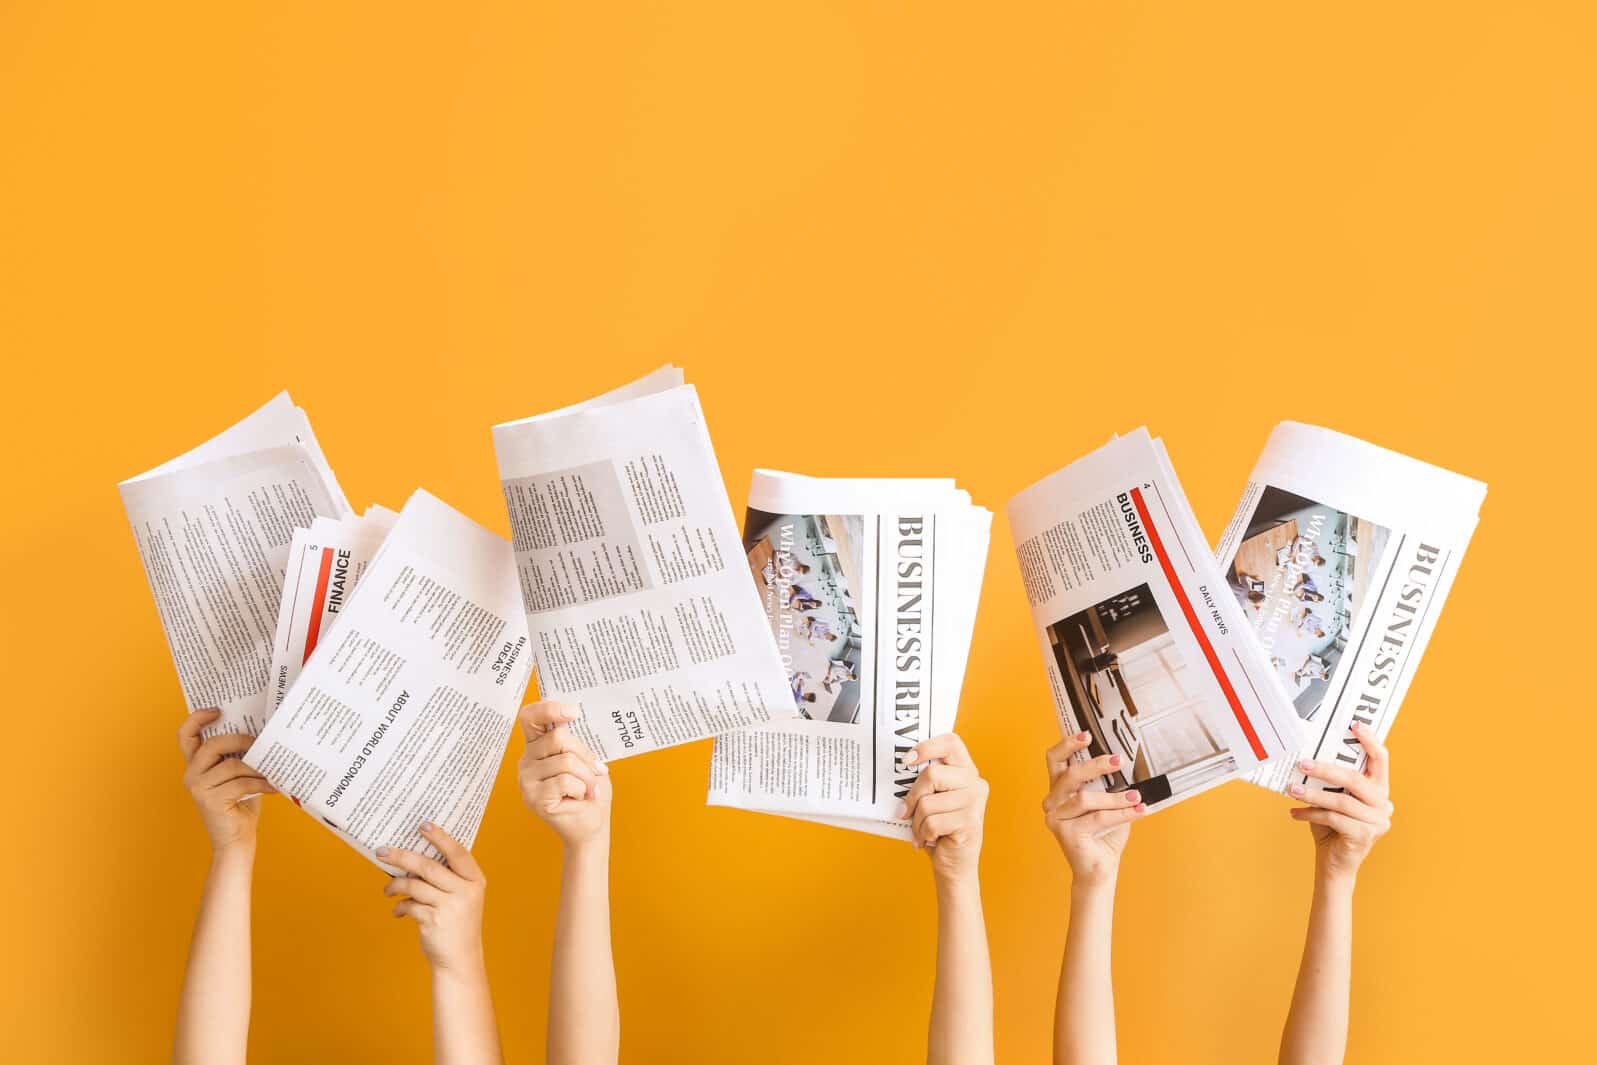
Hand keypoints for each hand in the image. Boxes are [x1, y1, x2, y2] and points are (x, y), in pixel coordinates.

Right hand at [178, 708, 274, 853]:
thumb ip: (239, 754)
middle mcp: (191, 774)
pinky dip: (261, 783)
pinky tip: (275, 786)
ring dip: (257, 767)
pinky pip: (241, 783)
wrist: (237, 840)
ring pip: (232, 765)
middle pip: (213, 744)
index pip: (186, 736)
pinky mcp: (210, 801)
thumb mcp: (239, 773)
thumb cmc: (241, 803)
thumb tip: (262, 729)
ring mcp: (198, 788)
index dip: (197, 719)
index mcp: (196, 764)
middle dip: (240, 740)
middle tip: (261, 742)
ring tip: (274, 769)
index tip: (217, 709)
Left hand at [379, 823, 487, 973]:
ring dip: (395, 885)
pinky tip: (397, 910)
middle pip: (429, 866)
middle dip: (402, 857)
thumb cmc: (458, 924)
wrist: (460, 959)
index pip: (457, 853)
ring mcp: (450, 907)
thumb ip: (448, 879)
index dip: (440, 837)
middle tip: (382, 851)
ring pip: (414, 885)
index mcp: (475, 881)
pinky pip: (409, 905)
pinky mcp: (433, 921)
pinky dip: (400, 906)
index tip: (423, 825)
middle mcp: (465, 891)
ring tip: (387, 889)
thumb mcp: (463, 897)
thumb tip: (413, 858)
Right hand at [517, 700, 610, 848]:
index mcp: (538, 746)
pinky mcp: (533, 798)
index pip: (530, 717)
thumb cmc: (590, 790)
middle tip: (595, 772)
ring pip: (565, 761)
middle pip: (558, 738)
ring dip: (587, 776)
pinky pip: (565, 781)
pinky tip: (578, 798)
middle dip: (584, 755)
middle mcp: (527, 761)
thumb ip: (576, 743)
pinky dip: (581, 789)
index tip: (573, 711)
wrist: (592, 825)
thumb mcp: (587, 759)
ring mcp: (527, 780)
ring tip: (588, 789)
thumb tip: (574, 720)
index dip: (548, 709)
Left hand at [900, 733, 988, 884]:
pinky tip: (929, 840)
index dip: (927, 747)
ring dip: (917, 822)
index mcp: (966, 771)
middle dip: (913, 796)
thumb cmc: (938, 829)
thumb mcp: (932, 800)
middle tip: (905, 812)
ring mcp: (975, 803)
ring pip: (928, 803)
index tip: (906, 761)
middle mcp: (975, 783)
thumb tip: (897, 773)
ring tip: (922, 831)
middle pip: (932, 774)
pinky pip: (932, 822)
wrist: (954, 866)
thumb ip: (925, 783)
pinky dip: (923, 834)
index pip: (951, 743)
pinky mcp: (970, 823)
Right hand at [1042, 732, 1145, 886]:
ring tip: (1136, 796)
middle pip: (1070, 775)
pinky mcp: (1065, 834)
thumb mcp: (1107, 802)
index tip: (1088, 734)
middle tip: (1119, 760)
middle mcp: (1052, 802)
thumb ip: (1108, 784)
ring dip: (1114, 797)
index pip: (1054, 760)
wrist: (1099, 869)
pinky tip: (1138, 810)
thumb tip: (1126, 762)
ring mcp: (1055, 818)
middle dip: (1096, 765)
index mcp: (1058, 789)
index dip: (1067, 744)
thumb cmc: (1103, 834)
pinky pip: (1097, 818)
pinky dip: (1121, 814)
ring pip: (1085, 798)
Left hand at [1289, 722, 1392, 883]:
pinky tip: (1295, 813)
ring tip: (1291, 790)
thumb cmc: (1331, 827)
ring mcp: (1377, 822)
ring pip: (1341, 801)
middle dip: (1326, 769)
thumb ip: (1329, 782)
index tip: (1355, 724)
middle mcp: (1384, 804)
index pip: (1381, 760)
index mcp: (1379, 790)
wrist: (1333, 864)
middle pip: (1356, 780)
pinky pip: (1333, 819)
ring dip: (1311, 795)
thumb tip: (1307, 757)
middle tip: (1302, 764)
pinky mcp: (1364, 836)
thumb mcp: (1331, 799)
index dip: (1370, 740)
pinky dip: (1310, 814)